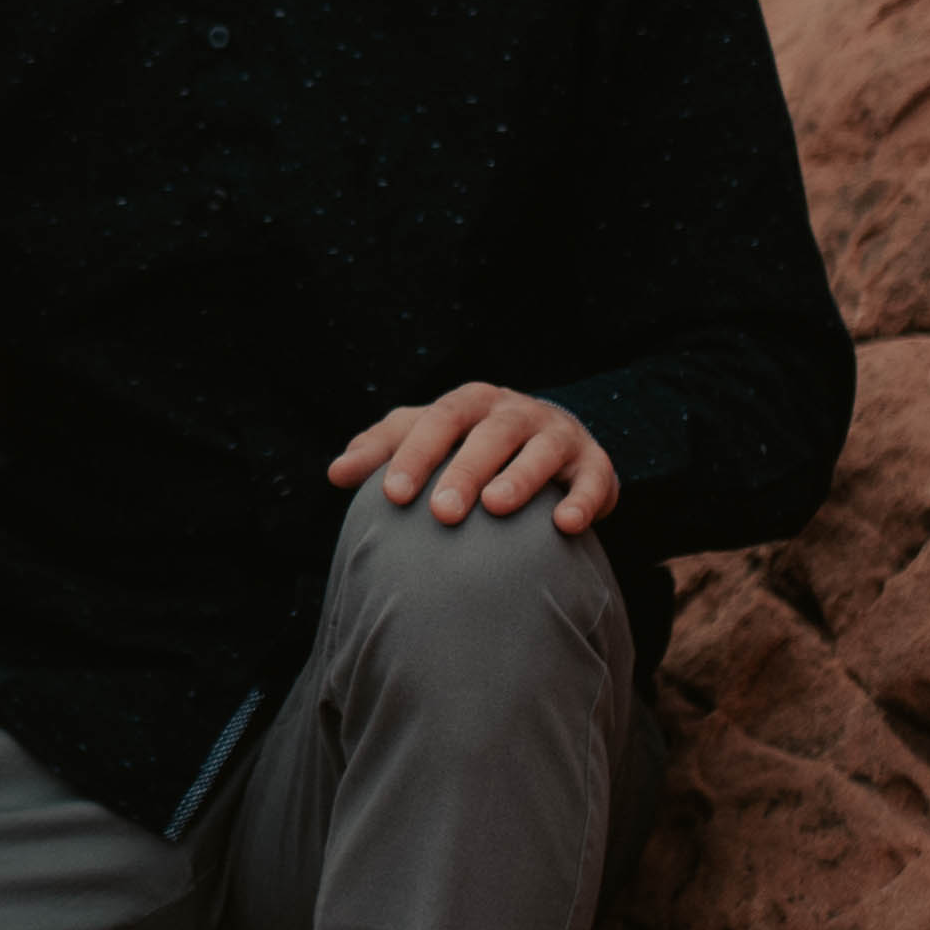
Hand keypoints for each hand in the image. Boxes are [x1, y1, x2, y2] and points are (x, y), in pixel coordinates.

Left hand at [330, 386, 619, 535]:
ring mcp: (558, 435)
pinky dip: (583, 499)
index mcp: (470, 403)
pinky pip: (594, 478)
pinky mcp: (594, 464)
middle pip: (489, 433)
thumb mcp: (425, 437)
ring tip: (496, 506)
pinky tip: (565, 525)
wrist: (546, 446)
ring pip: (541, 450)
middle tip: (442, 513)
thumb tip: (335, 473)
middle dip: (465, 470)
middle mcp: (515, 412)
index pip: (439, 420)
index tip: (392, 494)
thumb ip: (382, 450)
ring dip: (521, 477)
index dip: (416, 453)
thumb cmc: (468, 445)